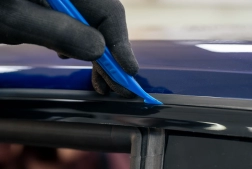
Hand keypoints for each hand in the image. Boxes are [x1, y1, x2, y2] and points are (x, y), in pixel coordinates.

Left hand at [0, 0, 138, 97]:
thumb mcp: (16, 20)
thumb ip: (60, 31)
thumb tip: (99, 50)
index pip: (108, 12)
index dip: (121, 44)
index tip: (129, 71)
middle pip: (104, 21)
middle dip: (112, 56)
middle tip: (118, 86)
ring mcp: (66, 1)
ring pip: (93, 25)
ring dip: (98, 54)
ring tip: (100, 80)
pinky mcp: (57, 7)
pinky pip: (79, 25)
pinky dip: (81, 45)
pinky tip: (73, 56)